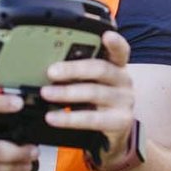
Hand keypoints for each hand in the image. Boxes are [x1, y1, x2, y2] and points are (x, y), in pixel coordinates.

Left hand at [41, 29, 136, 170]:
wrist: (114, 136)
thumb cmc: (98, 104)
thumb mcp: (93, 84)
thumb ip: (80, 73)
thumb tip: (49, 67)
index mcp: (118, 67)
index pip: (120, 50)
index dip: (115, 42)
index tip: (106, 34)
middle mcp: (124, 81)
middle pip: (101, 69)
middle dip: (74, 69)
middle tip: (51, 71)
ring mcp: (124, 101)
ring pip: (94, 92)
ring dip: (66, 92)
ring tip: (46, 93)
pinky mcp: (119, 121)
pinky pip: (91, 118)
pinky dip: (68, 118)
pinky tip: (53, 117)